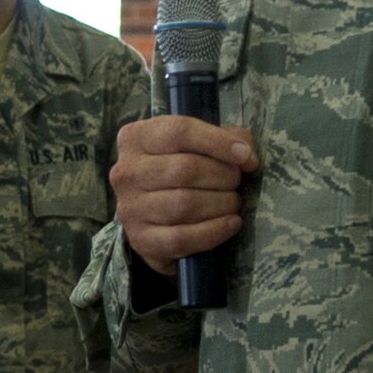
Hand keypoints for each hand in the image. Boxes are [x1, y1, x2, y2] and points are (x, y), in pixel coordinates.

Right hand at [111, 116, 258, 275]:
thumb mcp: (199, 143)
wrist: (155, 213)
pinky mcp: (141, 240)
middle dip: (223, 176)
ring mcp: (130, 208)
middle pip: (185, 169)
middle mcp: (126, 172)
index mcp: (136, 138)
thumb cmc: (180, 167)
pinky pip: (181, 238)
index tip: (246, 156)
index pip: (180, 132)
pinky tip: (231, 223)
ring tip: (233, 202)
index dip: (219, 143)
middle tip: (237, 182)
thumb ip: (225, 137)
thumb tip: (245, 155)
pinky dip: (214, 231)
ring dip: (221, 203)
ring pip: (184, 204)